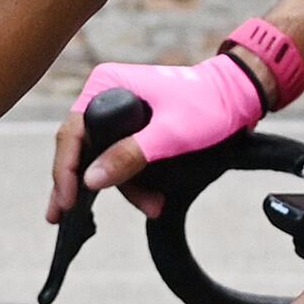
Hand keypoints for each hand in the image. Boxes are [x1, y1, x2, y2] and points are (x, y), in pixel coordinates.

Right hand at [49, 52, 270, 223]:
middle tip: (63, 218)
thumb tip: (90, 180)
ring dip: (125, 187)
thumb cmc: (207, 104)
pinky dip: (135, 180)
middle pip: (82, 148)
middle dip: (85, 185)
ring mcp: (120, 111)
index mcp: (106, 85)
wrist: (239, 96)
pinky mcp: (135, 127)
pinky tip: (151, 200)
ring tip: (151, 206)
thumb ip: (130, 155)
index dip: (65, 170)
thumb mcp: (169, 134)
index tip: (65, 201)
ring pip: (104, 158)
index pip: (72, 132)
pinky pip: (122, 157)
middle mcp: (106, 95)